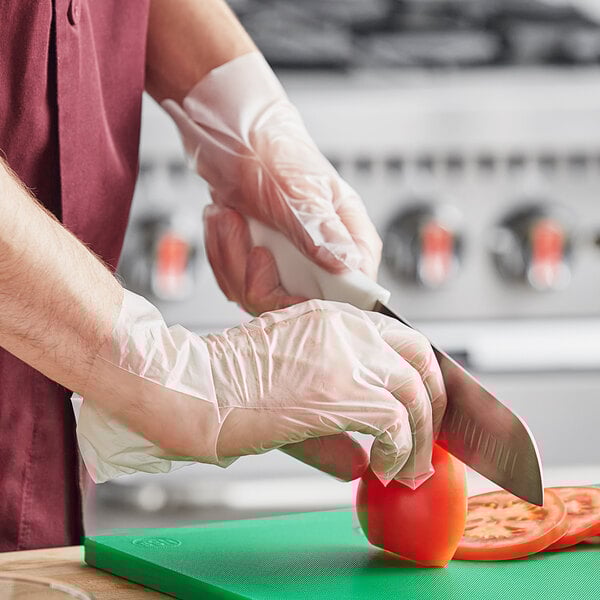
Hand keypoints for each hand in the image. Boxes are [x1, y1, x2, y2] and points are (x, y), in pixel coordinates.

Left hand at [162, 52, 381, 314]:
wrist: (229, 132)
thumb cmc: (270, 148)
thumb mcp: (297, 189)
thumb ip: (321, 231)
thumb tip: (349, 267)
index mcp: (345, 235)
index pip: (354, 290)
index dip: (320, 301)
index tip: (287, 289)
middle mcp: (320, 253)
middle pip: (298, 302)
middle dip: (259, 278)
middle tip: (251, 245)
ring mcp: (287, 260)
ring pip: (259, 295)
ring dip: (232, 259)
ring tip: (230, 220)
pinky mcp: (257, 261)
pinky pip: (235, 281)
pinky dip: (220, 254)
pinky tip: (222, 222)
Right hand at [202, 300, 445, 485]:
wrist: (200, 388)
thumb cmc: (229, 383)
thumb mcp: (289, 387)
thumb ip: (332, 425)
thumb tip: (360, 462)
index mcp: (333, 319)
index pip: (398, 338)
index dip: (415, 375)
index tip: (417, 406)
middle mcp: (348, 330)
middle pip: (419, 357)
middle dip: (432, 400)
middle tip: (427, 436)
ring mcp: (349, 358)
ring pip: (416, 392)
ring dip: (420, 437)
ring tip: (408, 467)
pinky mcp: (346, 393)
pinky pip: (397, 424)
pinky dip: (401, 452)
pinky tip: (384, 470)